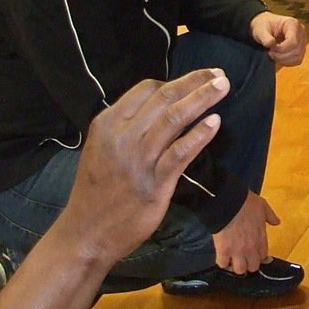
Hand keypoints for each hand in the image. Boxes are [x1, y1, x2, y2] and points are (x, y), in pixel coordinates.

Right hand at [62, 69, 227, 267]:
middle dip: (195, 82)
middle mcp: (122, 137)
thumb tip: (160, 106)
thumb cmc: (97, 191)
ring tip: (223, 87)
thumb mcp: (101, 149)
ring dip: (202, 99)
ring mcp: (138, 160)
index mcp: (107, 124)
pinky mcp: (153, 184)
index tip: (198, 78)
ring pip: (174, 119)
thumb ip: (126, 126)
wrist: (85, 234)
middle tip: (219, 74)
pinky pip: (180, 153)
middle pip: (164, 99)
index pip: (146, 90)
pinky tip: (215, 122)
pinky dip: (199, 135)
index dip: (176, 81)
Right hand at [212, 190, 280, 273]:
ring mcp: (237, 251)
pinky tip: (221, 255)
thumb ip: (270, 216)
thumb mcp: (263, 206)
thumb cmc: (246, 203)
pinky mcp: (223, 251)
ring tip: (231, 259)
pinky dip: (222, 261)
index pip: (263, 256)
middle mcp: (251, 248)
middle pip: (252, 267)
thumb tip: (277, 222)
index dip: (257, 255)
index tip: (253, 252)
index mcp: (261, 239)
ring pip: (239, 270)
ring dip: (235, 265)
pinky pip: (223, 264)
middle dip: (248, 263)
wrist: (228, 203)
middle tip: (242, 257)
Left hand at [250, 11, 305, 66]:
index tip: (270, 49)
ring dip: (284, 60)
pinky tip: (278, 58)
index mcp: (292, 23)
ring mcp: (302, 40)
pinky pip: (297, 60)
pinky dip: (287, 62)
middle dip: (282, 56)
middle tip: (270, 53)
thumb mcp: (260, 30)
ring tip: (274, 55)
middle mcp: (300, 31)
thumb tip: (271, 44)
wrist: (264, 28)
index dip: (282, 49)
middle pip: (296, 50)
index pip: (293, 41)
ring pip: (298, 56)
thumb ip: (265, 37)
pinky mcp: (300, 48)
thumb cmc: (263, 26)